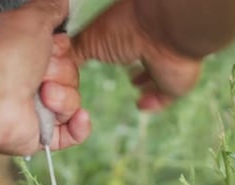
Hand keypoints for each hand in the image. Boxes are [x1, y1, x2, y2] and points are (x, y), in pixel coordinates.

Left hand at [0, 0, 90, 155]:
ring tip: (42, 95)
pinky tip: (78, 117)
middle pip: (72, 78)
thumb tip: (62, 2)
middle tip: (42, 74)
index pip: (66, 54)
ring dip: (63, 98)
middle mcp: (31, 82)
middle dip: (62, 74)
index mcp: (28, 56)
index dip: (63, 51)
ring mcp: (36, 110)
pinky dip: (78, 127)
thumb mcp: (31, 18)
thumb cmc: (4, 56)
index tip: (52, 48)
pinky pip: (71, 134)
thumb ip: (50, 8)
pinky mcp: (40, 135)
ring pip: (73, 103)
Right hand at [71, 0, 201, 110]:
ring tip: (136, 94)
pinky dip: (154, 101)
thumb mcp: (89, 40)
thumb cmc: (123, 28)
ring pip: (156, 77)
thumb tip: (60, 63)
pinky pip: (165, 96)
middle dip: (132, 70)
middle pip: (140, 61)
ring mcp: (164, 64)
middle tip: (124, 78)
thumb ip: (75, 52)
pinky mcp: (173, 85)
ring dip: (146, 85)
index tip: (101, 66)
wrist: (160, 32)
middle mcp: (148, 45)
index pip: (120, 46)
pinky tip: (142, 105)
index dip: (111, 54)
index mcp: (128, 31)